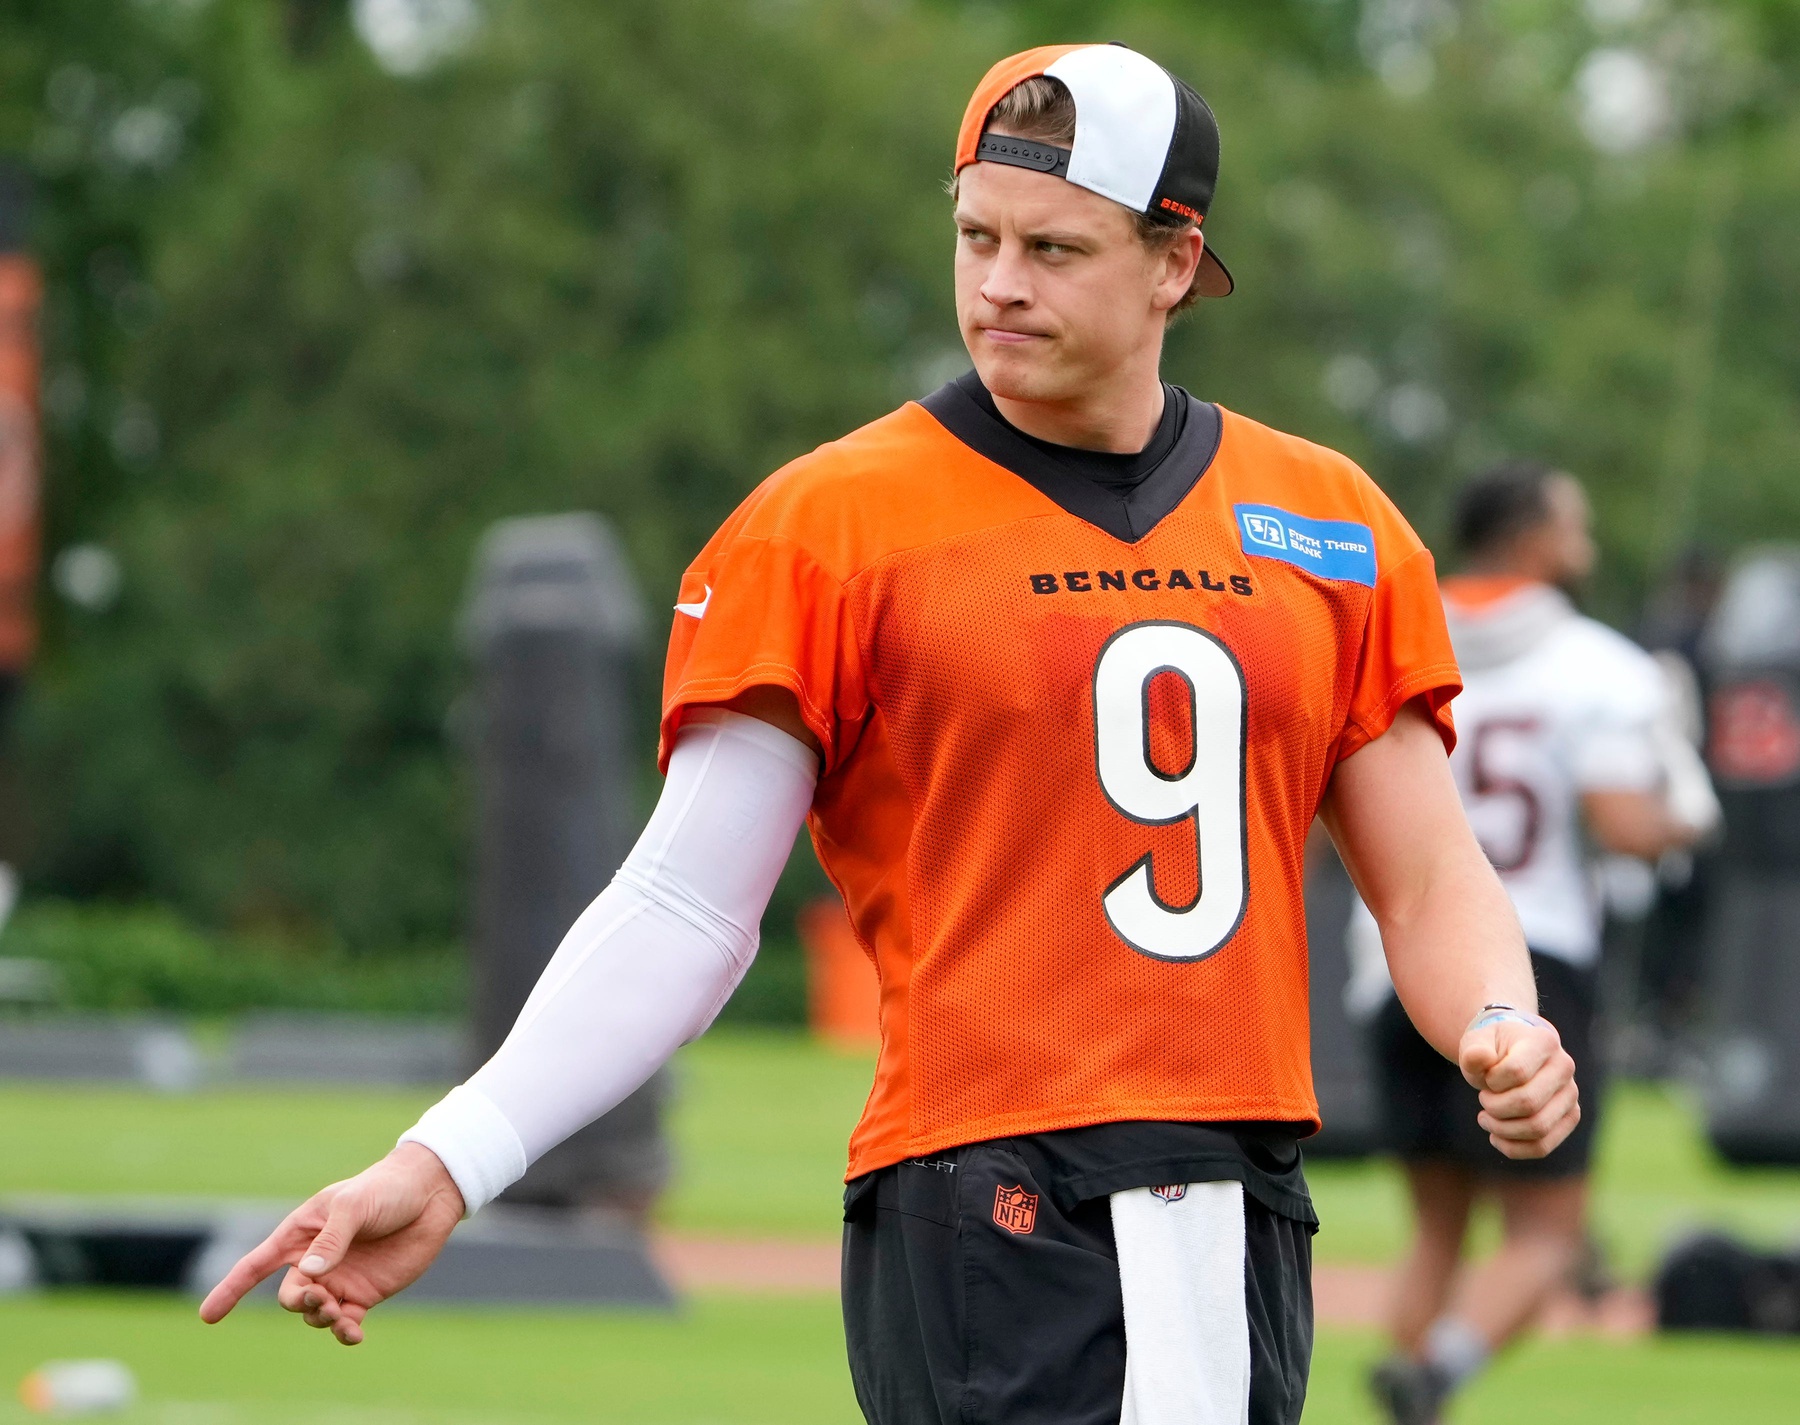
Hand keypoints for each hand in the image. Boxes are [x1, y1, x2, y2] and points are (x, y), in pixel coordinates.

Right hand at [198, 1142, 464, 1344]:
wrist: (430, 1194)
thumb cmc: (386, 1189)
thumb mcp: (354, 1206)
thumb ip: (332, 1240)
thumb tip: (310, 1274)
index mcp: (301, 1233)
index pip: (256, 1265)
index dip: (231, 1289)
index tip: (208, 1316)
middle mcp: (315, 1260)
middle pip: (290, 1294)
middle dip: (299, 1302)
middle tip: (321, 1297)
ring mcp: (339, 1279)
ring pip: (314, 1313)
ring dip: (320, 1317)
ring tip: (338, 1312)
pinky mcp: (365, 1294)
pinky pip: (345, 1323)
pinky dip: (344, 1333)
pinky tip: (353, 1334)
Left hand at [1457, 1013, 1579, 1159]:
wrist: (1512, 1054)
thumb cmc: (1492, 1049)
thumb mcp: (1476, 1042)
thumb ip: (1473, 1052)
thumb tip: (1479, 1058)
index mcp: (1544, 1041)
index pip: (1517, 1072)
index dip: (1492, 1081)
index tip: (1485, 1077)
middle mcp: (1565, 1067)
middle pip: (1528, 1103)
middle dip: (1495, 1107)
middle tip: (1483, 1099)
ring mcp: (1571, 1094)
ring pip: (1537, 1128)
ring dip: (1502, 1129)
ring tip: (1485, 1118)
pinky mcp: (1570, 1118)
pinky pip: (1542, 1146)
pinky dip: (1513, 1148)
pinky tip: (1496, 1136)